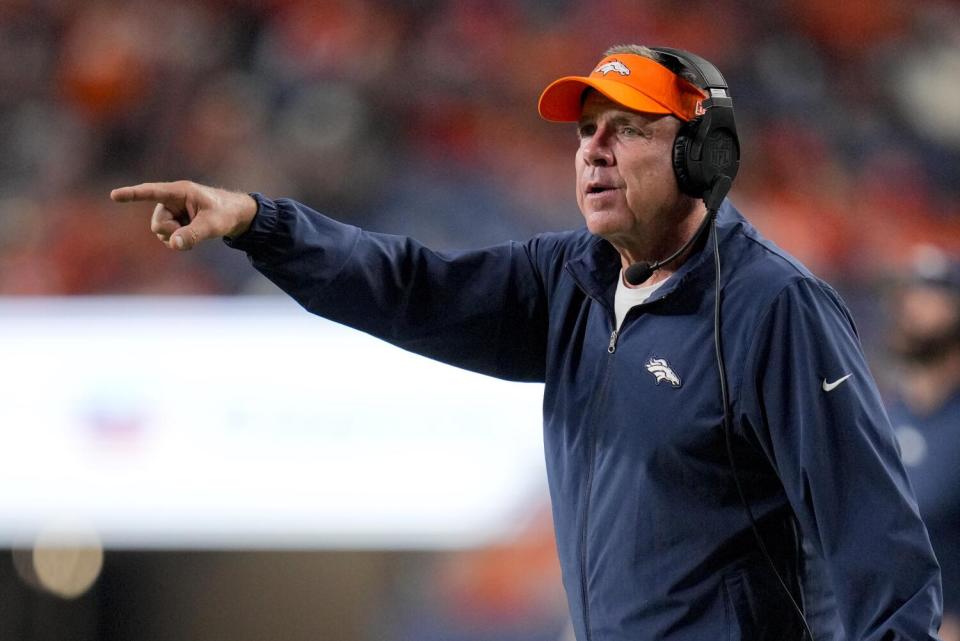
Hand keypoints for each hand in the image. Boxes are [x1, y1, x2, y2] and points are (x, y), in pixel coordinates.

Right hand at [110, 180, 257, 250]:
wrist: (235, 215)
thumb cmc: (226, 213)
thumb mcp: (213, 225)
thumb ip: (194, 234)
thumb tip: (174, 244)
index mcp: (180, 192)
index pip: (152, 192)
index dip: (133, 194)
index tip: (114, 195)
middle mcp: (171, 200)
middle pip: (157, 224)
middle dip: (172, 233)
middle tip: (192, 230)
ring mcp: (171, 211)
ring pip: (160, 232)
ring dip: (176, 237)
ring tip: (195, 230)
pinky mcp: (174, 220)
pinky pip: (167, 236)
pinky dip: (178, 240)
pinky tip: (192, 234)